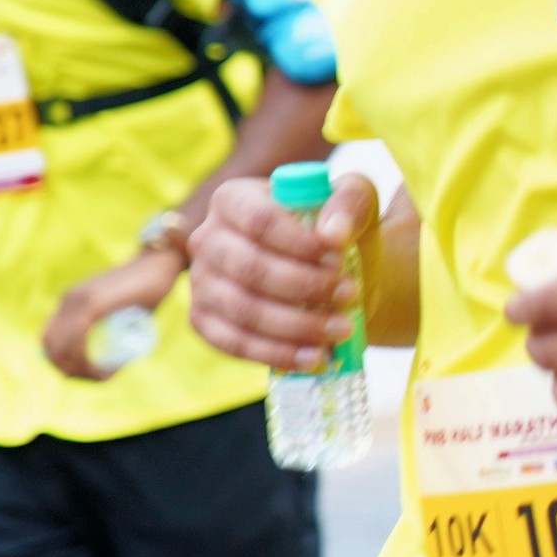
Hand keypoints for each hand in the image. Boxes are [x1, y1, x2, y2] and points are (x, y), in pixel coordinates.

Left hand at [43, 249, 182, 380]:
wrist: (161, 263)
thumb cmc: (148, 287)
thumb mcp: (122, 307)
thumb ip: (115, 321)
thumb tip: (116, 350)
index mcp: (69, 301)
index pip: (50, 340)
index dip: (63, 364)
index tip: (88, 374)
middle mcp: (68, 300)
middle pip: (52, 349)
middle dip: (71, 371)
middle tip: (98, 378)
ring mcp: (78, 300)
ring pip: (64, 348)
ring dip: (80, 370)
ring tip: (104, 377)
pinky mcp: (93, 303)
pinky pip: (78, 340)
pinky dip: (86, 361)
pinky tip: (103, 371)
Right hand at [187, 171, 376, 371]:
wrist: (331, 275)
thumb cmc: (335, 233)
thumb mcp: (355, 202)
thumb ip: (351, 201)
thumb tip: (334, 233)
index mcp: (234, 199)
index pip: (259, 220)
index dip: (300, 242)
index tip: (341, 257)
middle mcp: (207, 239)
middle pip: (250, 268)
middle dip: (305, 286)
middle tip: (351, 295)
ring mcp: (201, 282)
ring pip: (242, 309)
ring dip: (297, 324)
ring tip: (342, 329)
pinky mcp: (204, 321)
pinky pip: (233, 342)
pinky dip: (276, 353)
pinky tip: (313, 357)